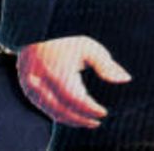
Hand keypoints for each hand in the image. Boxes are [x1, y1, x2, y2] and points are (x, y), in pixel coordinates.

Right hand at [16, 36, 131, 128]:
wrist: (36, 30)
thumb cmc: (66, 39)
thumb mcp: (88, 47)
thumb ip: (106, 65)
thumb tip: (126, 79)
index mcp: (56, 70)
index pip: (75, 99)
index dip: (90, 109)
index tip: (103, 113)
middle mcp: (40, 81)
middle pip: (63, 110)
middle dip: (81, 119)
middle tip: (97, 121)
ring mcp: (30, 87)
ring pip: (52, 112)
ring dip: (70, 120)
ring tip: (87, 121)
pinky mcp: (27, 89)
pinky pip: (44, 108)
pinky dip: (58, 114)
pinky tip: (72, 115)